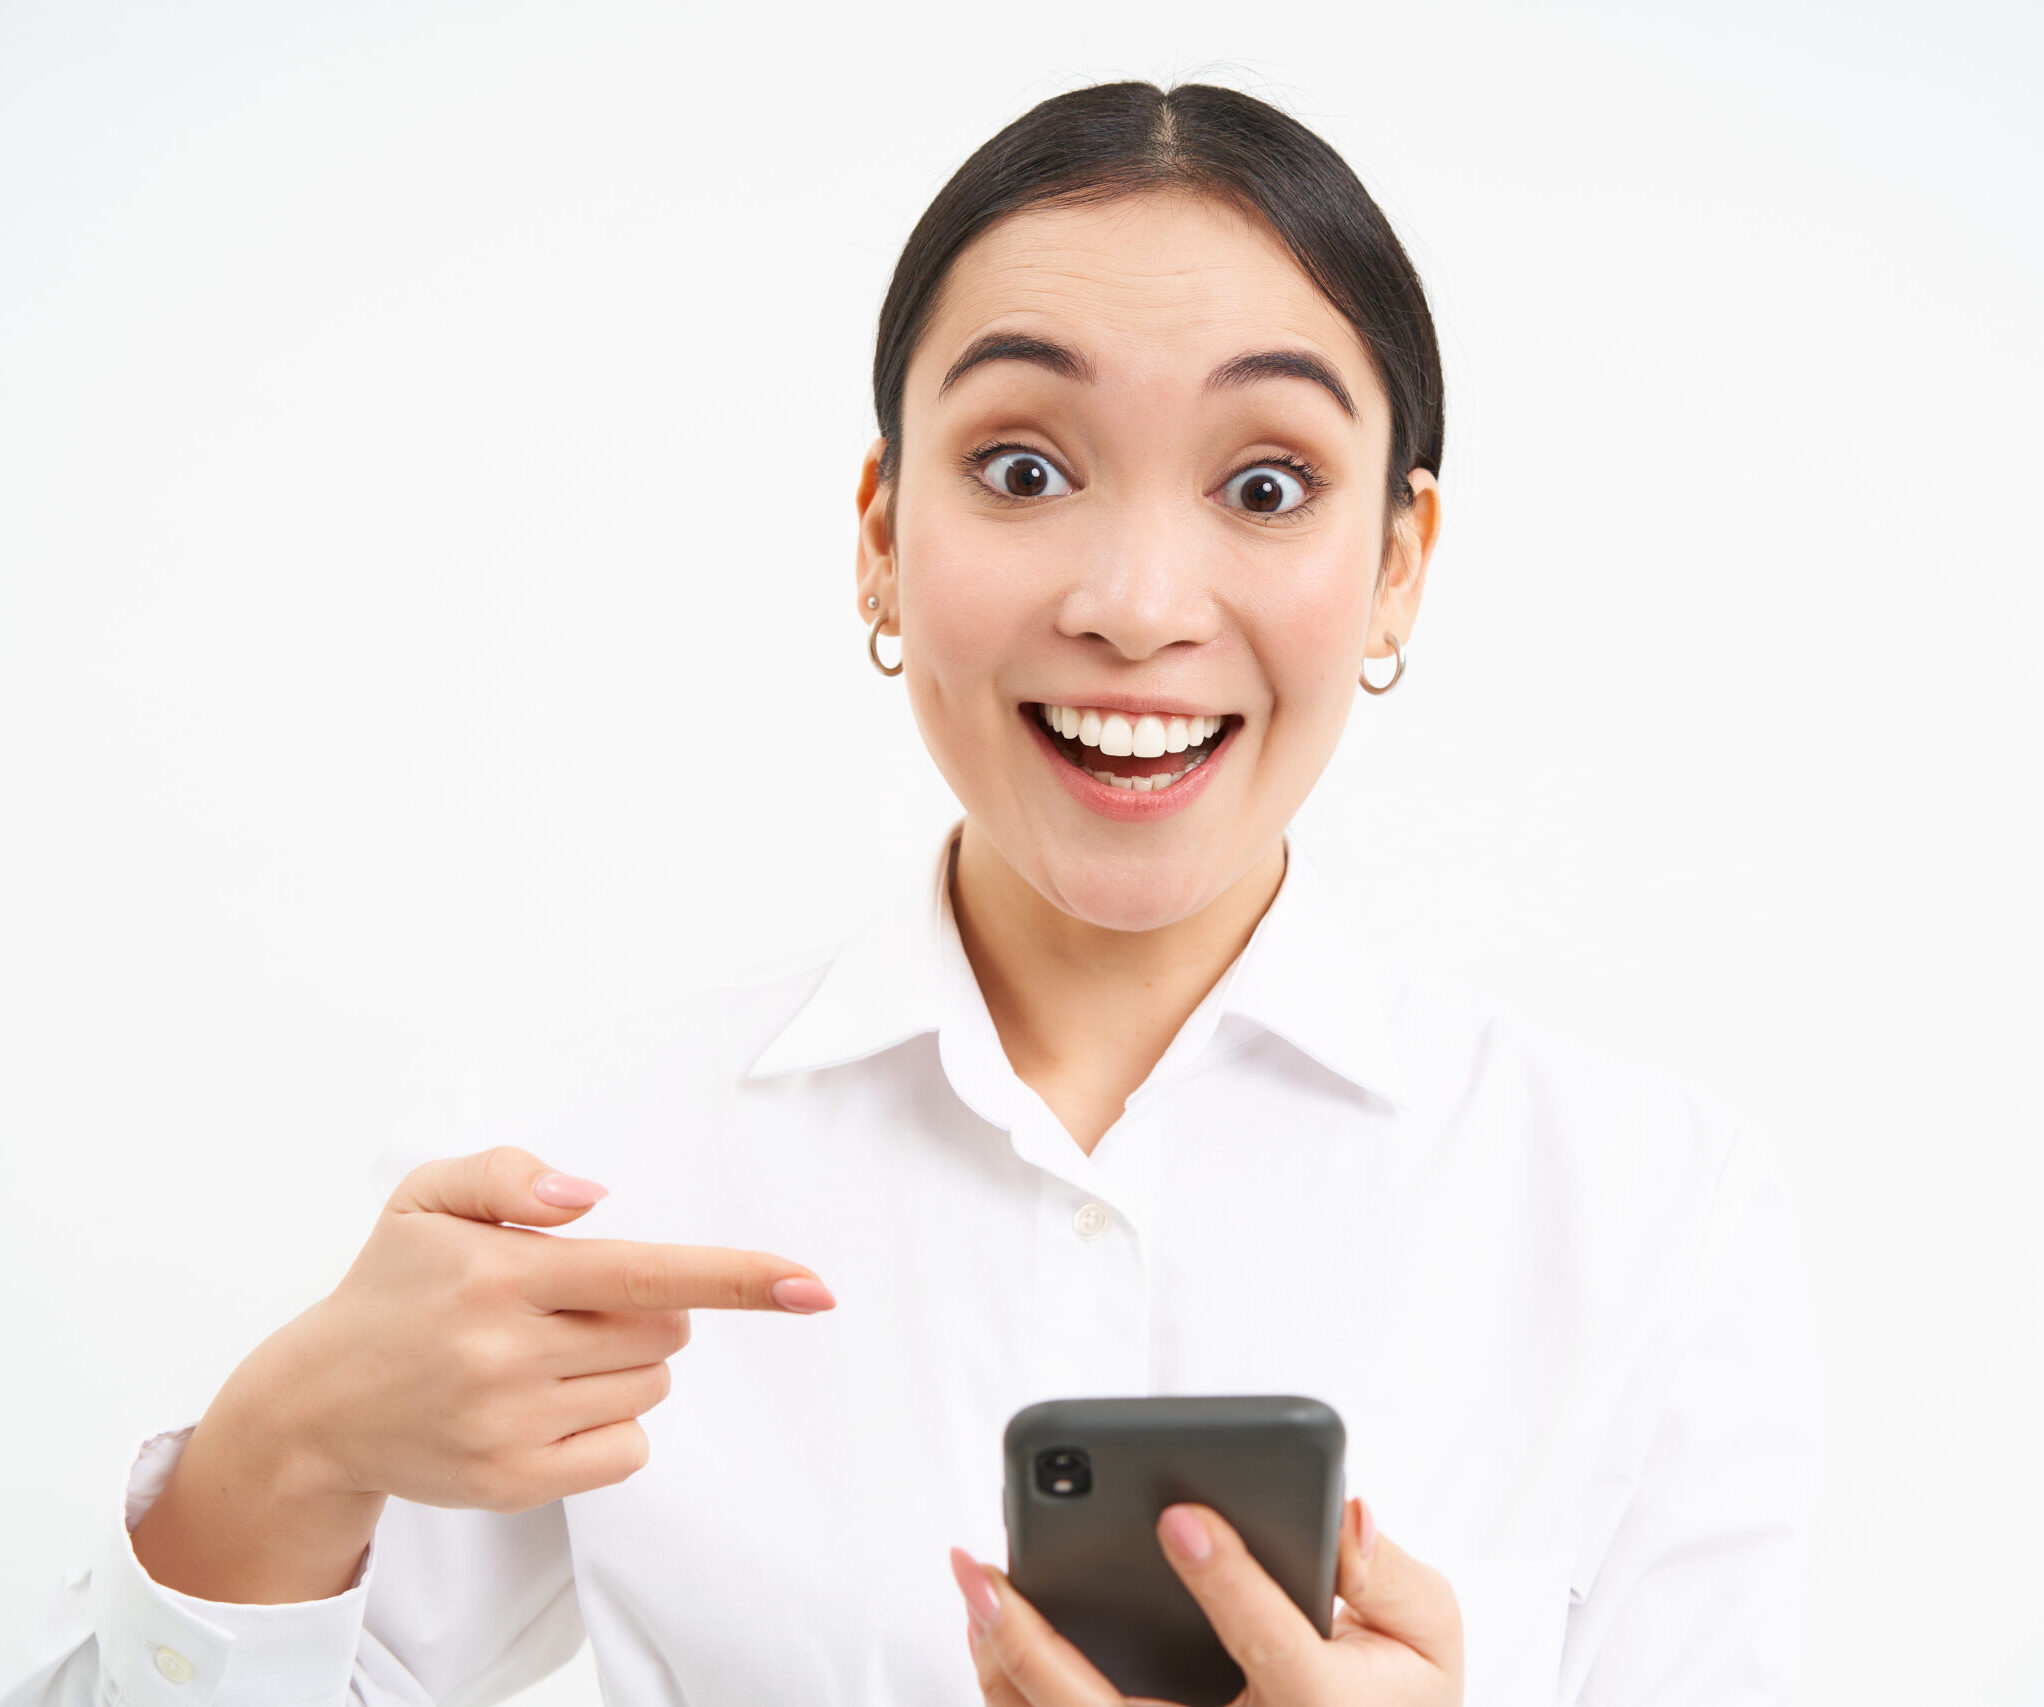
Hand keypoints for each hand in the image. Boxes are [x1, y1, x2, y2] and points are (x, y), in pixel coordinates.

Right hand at [222, 1145, 836, 1512]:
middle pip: (664, 1331)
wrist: (315, 1406)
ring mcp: (509, 1427)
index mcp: (499, 1273)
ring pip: (651, 1386)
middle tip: (570, 1305)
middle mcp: (506, 1353)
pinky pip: (627, 1449)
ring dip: (626, 1365)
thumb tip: (590, 1195)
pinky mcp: (512, 1485)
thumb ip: (510, 1172)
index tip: (810, 1285)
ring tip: (544, 1353)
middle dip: (645, 1312)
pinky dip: (611, 1424)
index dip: (737, 1276)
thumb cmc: (392, 1288)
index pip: (646, 1272)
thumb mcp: (428, 1197)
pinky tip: (547, 1405)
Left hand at [952, 1495, 1461, 1706]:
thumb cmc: (1391, 1698)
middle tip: (988, 1569)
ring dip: (1004, 1665)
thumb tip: (1346, 1518)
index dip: (1228, 1581)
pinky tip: (987, 1626)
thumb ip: (1394, 1577)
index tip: (1180, 1517)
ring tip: (975, 1583)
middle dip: (1038, 1645)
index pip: (1270, 1647)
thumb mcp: (1426, 1640)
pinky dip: (1012, 1687)